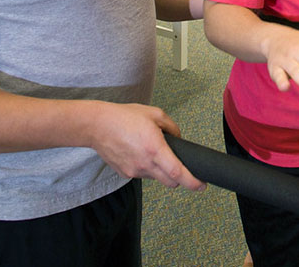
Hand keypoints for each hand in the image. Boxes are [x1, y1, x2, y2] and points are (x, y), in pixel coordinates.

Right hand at [88, 102, 204, 190]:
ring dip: (160, 170)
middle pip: (170, 182)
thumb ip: (172, 127)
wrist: (97, 126)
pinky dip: (146, 167)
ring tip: (151, 151)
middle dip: (179, 178)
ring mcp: (134, 171)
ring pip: (156, 177)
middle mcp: (145, 164)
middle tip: (182, 169)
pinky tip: (138, 153)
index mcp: (155, 149)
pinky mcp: (125, 174)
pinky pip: (142, 174)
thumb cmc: (124, 117)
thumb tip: (178, 138)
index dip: (192, 182)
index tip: (201, 185)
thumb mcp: (155, 114)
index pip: (177, 173)